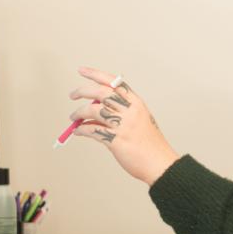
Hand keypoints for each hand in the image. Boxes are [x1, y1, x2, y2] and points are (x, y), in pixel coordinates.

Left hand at [70, 66, 179, 184]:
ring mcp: (123, 125)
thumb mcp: (139, 119)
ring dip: (79, 113)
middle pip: (101, 93)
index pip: (114, 82)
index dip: (96, 74)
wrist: (159, 163)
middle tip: (73, 95)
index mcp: (136, 103)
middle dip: (82, 91)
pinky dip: (82, 129)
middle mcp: (130, 111)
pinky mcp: (116, 140)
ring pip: (93, 110)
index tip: (82, 70)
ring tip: (74, 117)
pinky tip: (79, 130)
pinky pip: (92, 130)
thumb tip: (96, 106)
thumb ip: (121, 110)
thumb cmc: (150, 143)